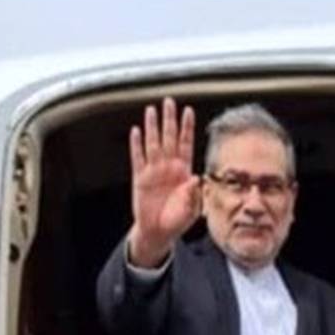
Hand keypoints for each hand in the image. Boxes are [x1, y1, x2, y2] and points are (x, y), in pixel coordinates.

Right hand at [129, 97, 199, 266]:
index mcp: (183, 172)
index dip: (187, 128)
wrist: (159, 232)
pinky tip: (136, 132)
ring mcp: (154, 171)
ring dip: (152, 127)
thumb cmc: (177, 220)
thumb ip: (195, 193)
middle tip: (168, 102)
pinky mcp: (140, 179)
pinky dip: (137, 145)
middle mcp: (168, 167)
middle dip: (169, 120)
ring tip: (151, 110)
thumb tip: (197, 178)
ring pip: (153, 143)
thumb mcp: (192, 209)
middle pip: (169, 138)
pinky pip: (138, 158)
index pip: (186, 144)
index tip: (189, 111)